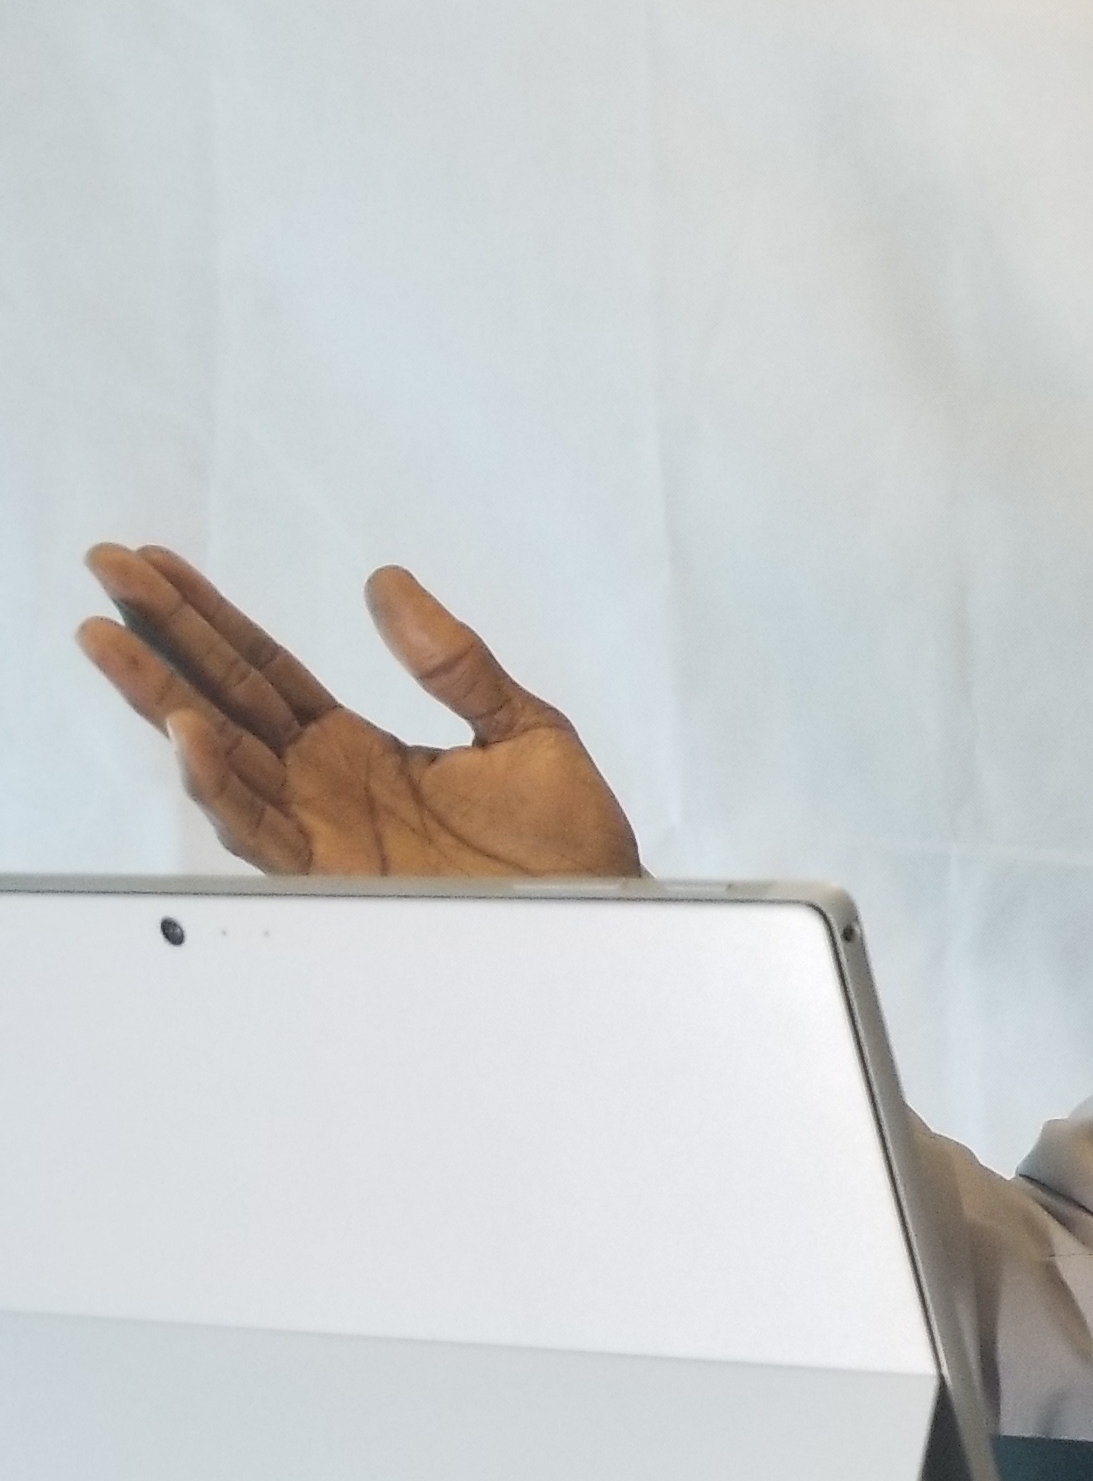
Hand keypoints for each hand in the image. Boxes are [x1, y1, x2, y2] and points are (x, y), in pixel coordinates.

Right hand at [77, 545, 645, 880]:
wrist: (597, 914)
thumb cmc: (566, 838)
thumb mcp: (521, 728)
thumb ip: (454, 664)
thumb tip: (387, 583)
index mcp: (359, 746)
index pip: (266, 669)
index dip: (210, 618)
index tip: (155, 566)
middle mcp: (324, 784)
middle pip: (225, 697)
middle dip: (164, 638)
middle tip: (108, 570)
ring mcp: (321, 829)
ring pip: (221, 756)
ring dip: (163, 699)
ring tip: (113, 641)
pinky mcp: (333, 877)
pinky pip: (260, 828)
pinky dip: (221, 782)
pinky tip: (191, 734)